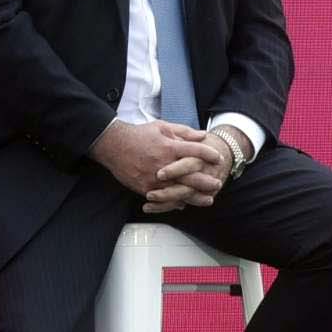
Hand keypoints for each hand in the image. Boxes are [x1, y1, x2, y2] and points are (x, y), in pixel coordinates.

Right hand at [92, 116, 224, 211]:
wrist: (113, 146)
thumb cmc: (139, 135)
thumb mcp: (162, 127)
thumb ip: (184, 132)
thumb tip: (203, 135)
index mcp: (169, 147)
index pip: (195, 151)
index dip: (209, 154)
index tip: (218, 158)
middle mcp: (164, 164)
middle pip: (192, 175)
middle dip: (207, 181)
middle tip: (218, 183)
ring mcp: (155, 178)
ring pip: (180, 191)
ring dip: (197, 197)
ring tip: (208, 199)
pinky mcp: (145, 188)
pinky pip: (164, 199)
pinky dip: (176, 203)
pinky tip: (185, 204)